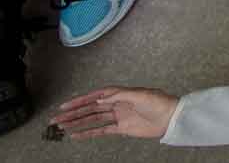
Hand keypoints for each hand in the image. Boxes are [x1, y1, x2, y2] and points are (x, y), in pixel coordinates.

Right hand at [50, 87, 179, 140]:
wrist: (172, 118)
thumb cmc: (160, 103)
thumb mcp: (140, 95)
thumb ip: (119, 95)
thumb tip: (100, 97)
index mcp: (121, 94)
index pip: (95, 96)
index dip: (80, 100)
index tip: (65, 106)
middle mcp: (117, 104)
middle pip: (90, 108)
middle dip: (73, 113)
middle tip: (56, 119)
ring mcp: (119, 116)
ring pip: (93, 119)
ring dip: (77, 123)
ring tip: (61, 127)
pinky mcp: (122, 128)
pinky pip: (101, 130)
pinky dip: (88, 133)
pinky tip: (76, 135)